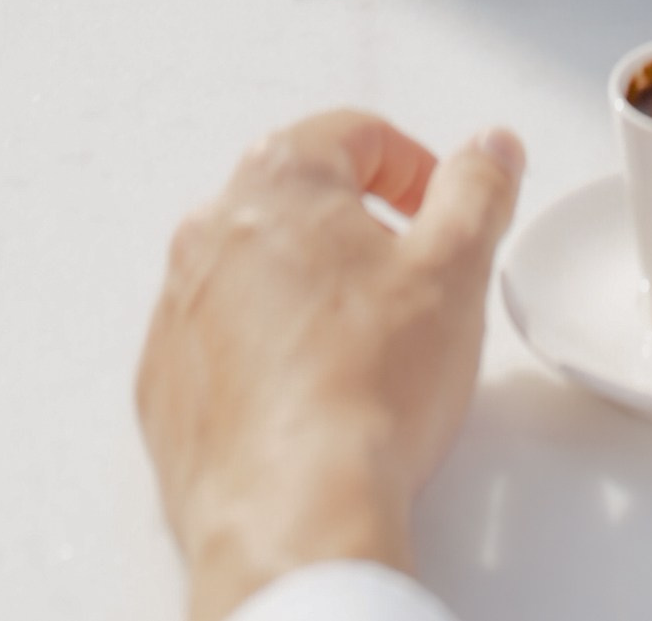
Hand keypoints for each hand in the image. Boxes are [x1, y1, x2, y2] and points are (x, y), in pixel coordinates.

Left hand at [136, 109, 522, 620]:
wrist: (293, 515)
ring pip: (256, 273)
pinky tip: (311, 399)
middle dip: (360, 232)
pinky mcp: (163, 385)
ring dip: (307, 293)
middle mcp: (211, 229)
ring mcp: (177, 309)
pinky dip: (262, 357)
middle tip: (409, 288)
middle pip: (301, 200)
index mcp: (279, 178)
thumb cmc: (368, 387)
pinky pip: (219, 345)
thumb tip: (489, 150)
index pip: (357, 135)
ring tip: (362, 353)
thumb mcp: (456, 267)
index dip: (415, 170)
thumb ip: (478, 189)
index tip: (440, 216)